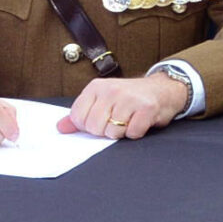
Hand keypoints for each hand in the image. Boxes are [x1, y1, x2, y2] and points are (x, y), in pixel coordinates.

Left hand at [59, 73, 191, 139]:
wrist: (162, 89)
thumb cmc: (129, 97)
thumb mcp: (102, 100)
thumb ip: (81, 114)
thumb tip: (60, 127)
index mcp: (95, 87)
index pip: (78, 118)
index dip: (87, 127)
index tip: (99, 122)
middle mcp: (111, 90)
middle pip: (94, 127)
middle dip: (104, 132)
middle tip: (116, 122)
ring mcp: (129, 98)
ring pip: (113, 132)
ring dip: (121, 133)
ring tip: (128, 120)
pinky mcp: (146, 108)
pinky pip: (132, 134)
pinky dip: (136, 133)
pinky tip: (139, 122)